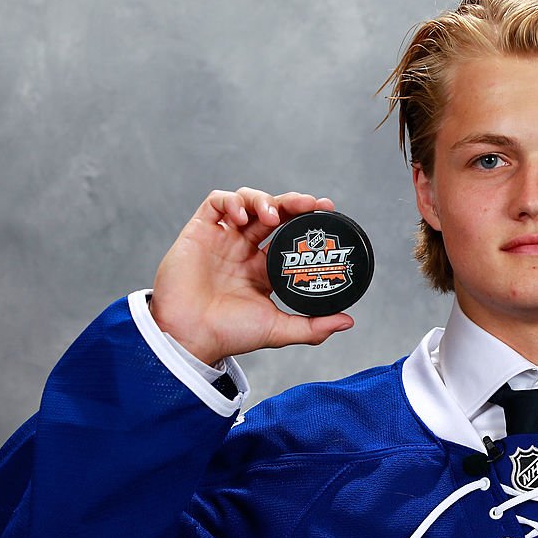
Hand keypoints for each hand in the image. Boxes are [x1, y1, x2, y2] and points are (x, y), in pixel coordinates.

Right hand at [149, 188, 353, 364]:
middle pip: (272, 213)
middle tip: (311, 204)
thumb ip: (312, 327)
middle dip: (292, 203)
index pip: (289, 235)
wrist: (190, 337)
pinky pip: (216, 203)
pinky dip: (233, 201)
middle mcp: (243, 251)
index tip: (327, 210)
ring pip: (247, 201)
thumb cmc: (228, 335)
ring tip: (272, 216)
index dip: (307, 219)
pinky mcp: (199, 232)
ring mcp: (222, 239)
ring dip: (263, 200)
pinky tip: (242, 217)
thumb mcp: (278, 330)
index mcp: (262, 270)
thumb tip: (348, 322)